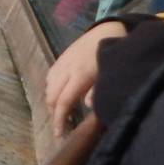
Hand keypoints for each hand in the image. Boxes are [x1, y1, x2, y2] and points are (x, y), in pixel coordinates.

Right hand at [44, 20, 127, 136]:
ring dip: (51, 101)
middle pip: (52, 96)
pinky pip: (50, 76)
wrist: (109, 30)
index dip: (59, 119)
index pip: (63, 102)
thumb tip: (88, 106)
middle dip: (53, 113)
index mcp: (80, 75)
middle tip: (60, 126)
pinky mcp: (62, 58)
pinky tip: (57, 93)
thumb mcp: (110, 75)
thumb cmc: (115, 55)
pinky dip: (51, 88)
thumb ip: (98, 91)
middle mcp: (67, 69)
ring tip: (58, 111)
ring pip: (49, 86)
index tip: (59, 134)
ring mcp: (62, 62)